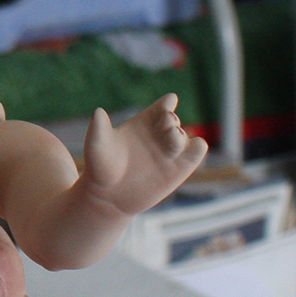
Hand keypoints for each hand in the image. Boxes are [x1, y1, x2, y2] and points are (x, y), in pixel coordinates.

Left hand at [79, 94, 207, 216]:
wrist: (109, 196)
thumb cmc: (100, 167)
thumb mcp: (97, 146)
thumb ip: (98, 128)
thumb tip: (98, 111)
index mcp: (142, 124)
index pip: (160, 107)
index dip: (166, 102)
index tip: (170, 100)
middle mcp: (158, 136)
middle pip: (172, 119)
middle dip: (171, 118)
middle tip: (167, 121)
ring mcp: (170, 152)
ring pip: (185, 135)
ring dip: (181, 133)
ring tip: (172, 135)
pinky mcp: (179, 169)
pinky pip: (197, 152)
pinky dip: (198, 147)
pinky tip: (192, 146)